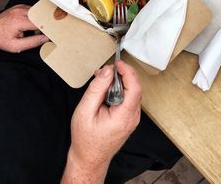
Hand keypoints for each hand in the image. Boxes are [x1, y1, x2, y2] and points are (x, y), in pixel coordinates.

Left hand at [0, 5, 48, 52]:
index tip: (51, 35)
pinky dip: (34, 17)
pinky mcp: (19, 6)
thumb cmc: (0, 39)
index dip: (47, 29)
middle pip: (40, 16)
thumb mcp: (16, 46)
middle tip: (42, 33)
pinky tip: (29, 24)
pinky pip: (32, 10)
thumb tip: (45, 38)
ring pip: (37, 12)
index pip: (40, 23)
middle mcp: (19, 12)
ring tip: (32, 30)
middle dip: (43, 25)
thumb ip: (33, 42)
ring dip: (38, 21)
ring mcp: (19, 7)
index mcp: (19, 21)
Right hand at [62, 61, 141, 183]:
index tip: (118, 63)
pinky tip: (105, 91)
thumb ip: (97, 89)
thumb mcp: (85, 111)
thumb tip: (107, 72)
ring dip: (118, 83)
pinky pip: (128, 99)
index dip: (128, 72)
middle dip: (121, 75)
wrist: (89, 158)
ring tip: (101, 81)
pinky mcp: (128, 118)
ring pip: (131, 92)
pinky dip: (118, 91)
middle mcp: (132, 117)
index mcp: (124, 116)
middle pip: (134, 88)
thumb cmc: (86, 139)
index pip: (135, 87)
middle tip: (104, 71)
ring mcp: (132, 118)